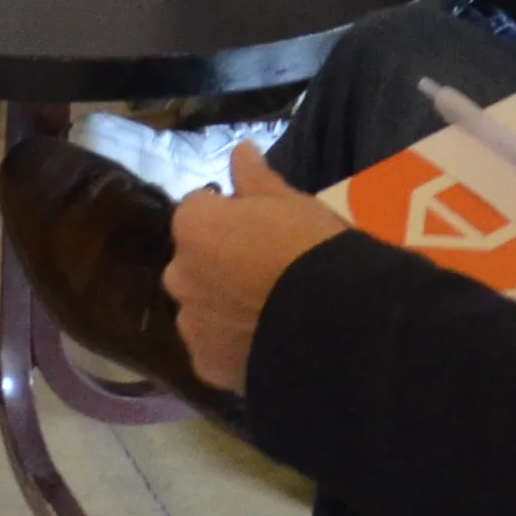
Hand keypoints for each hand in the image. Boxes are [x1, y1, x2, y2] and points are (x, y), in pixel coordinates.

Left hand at [164, 146, 356, 403]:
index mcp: (195, 226)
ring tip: (269, 312)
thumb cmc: (314, 252)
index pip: (199, 209)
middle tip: (266, 271)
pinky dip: (232, 344)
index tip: (261, 227)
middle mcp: (179, 274)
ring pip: (201, 306)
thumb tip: (240, 149)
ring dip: (222, 305)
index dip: (230, 216)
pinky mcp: (206, 366)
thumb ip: (256, 178)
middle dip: (219, 262)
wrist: (336, 329)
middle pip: (194, 261)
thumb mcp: (293, 204)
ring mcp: (190, 324)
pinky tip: (266, 343)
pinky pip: (214, 347)